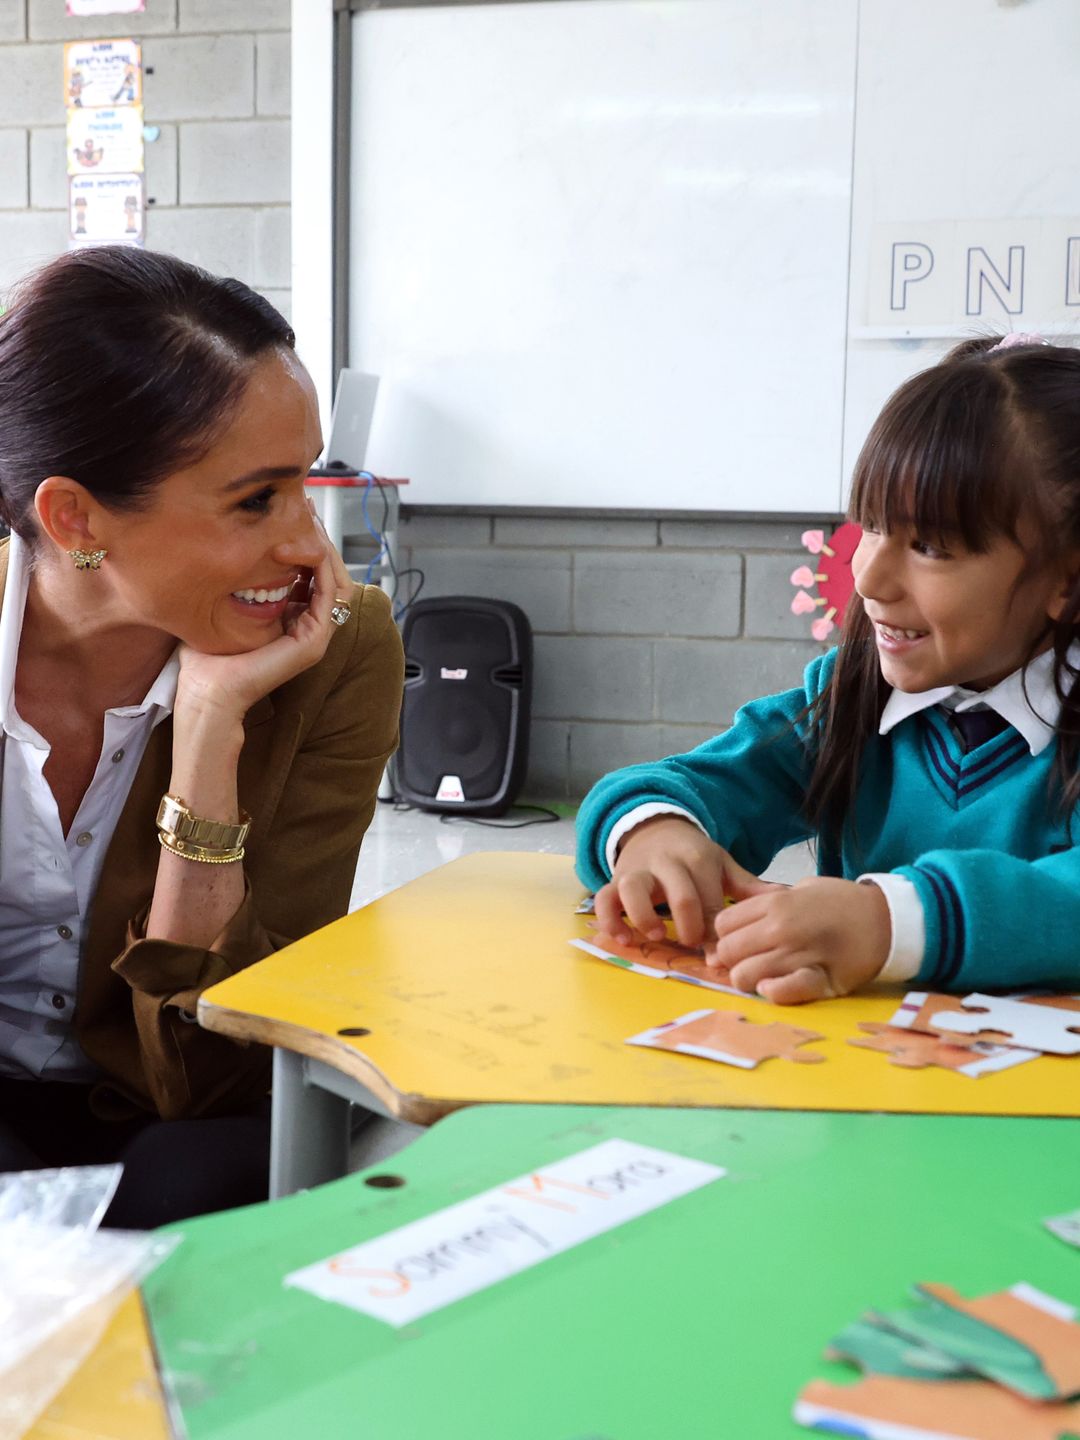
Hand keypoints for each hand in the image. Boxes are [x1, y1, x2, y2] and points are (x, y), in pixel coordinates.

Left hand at [175, 523, 353, 725]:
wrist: (207, 689)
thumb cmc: (208, 655)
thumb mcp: (225, 606)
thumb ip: (240, 580)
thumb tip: (234, 542)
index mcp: (293, 619)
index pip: (312, 573)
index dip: (307, 541)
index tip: (295, 511)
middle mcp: (309, 626)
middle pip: (329, 573)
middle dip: (319, 538)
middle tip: (308, 508)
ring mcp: (316, 635)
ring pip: (336, 581)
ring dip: (323, 549)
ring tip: (308, 523)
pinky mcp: (313, 642)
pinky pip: (330, 596)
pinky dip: (320, 569)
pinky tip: (300, 548)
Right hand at [594, 816, 779, 947]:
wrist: (655, 829)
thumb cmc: (693, 857)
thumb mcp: (722, 865)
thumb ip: (748, 887)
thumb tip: (785, 899)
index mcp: (698, 859)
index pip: (711, 896)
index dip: (716, 928)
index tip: (721, 953)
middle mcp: (666, 862)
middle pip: (679, 891)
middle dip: (689, 922)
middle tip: (694, 943)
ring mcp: (637, 870)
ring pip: (633, 888)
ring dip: (644, 914)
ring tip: (657, 936)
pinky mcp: (615, 880)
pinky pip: (604, 898)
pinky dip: (611, 919)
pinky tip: (623, 939)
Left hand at [709, 877, 890, 1003]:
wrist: (886, 920)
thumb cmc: (841, 903)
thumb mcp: (801, 889)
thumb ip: (767, 904)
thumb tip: (733, 925)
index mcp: (776, 903)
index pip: (723, 925)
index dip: (725, 935)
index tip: (737, 941)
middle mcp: (782, 928)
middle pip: (728, 952)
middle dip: (731, 960)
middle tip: (748, 961)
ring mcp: (799, 955)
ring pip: (745, 976)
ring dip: (748, 980)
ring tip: (762, 976)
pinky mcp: (820, 981)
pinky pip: (781, 992)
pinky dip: (772, 992)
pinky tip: (773, 988)